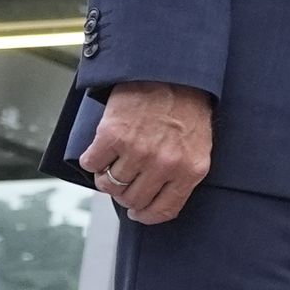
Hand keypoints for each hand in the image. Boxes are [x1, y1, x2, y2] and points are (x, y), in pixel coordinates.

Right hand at [83, 82, 213, 223]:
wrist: (170, 72)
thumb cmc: (186, 108)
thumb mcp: (198, 146)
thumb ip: (182, 173)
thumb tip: (158, 200)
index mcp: (189, 170)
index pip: (163, 210)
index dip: (146, 216)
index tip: (137, 214)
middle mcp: (164, 165)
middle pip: (132, 199)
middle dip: (124, 195)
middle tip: (123, 182)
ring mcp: (138, 151)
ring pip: (109, 185)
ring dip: (105, 178)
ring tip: (110, 165)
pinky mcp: (112, 136)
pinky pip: (92, 164)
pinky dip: (91, 161)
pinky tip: (98, 152)